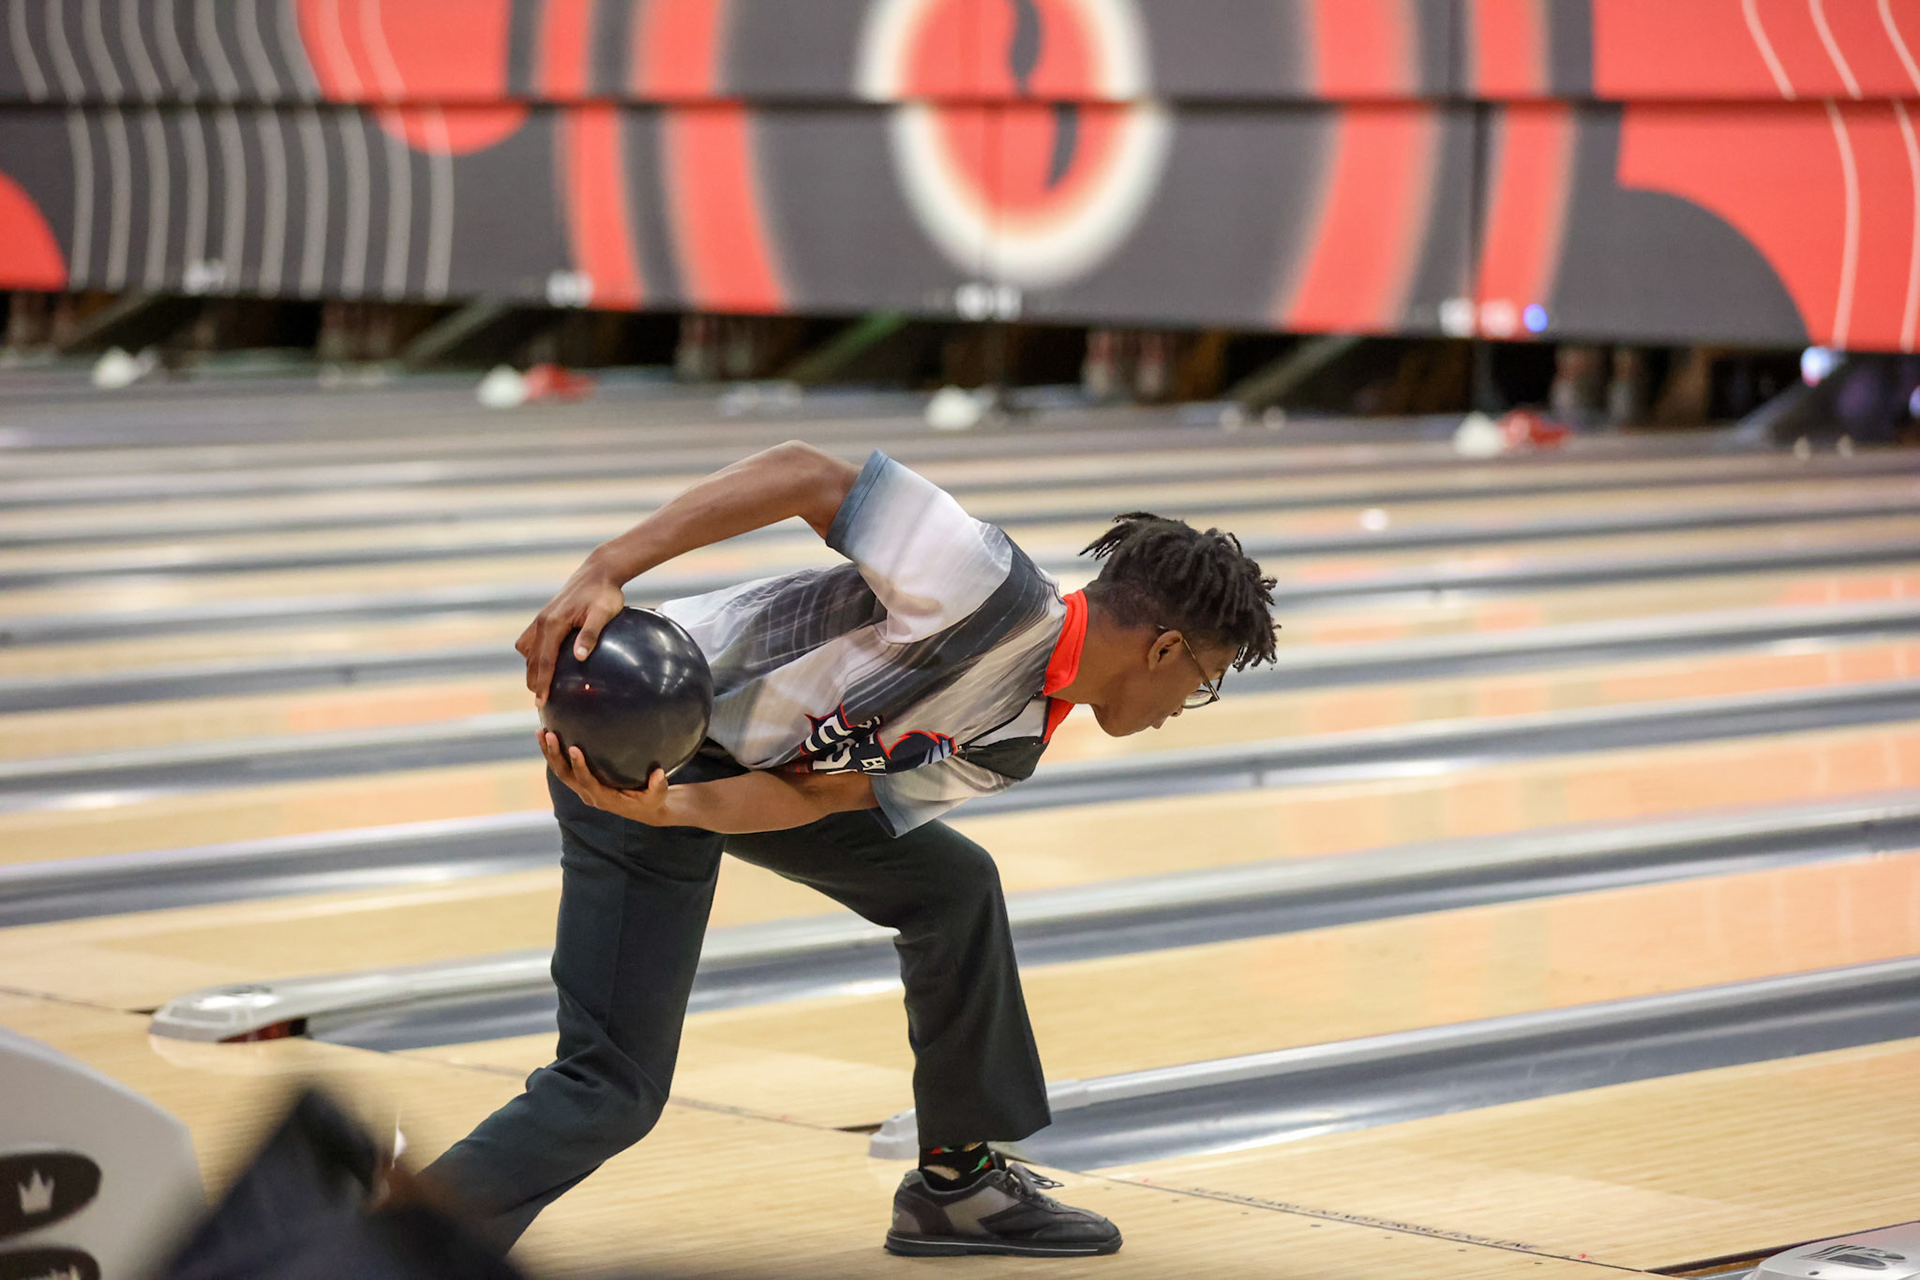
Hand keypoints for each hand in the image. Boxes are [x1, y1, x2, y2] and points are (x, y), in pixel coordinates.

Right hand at [516, 561, 625, 706]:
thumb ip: (590, 634)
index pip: (545, 660)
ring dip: (532, 668)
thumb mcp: (603, 613)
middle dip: (534, 681)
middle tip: (541, 702)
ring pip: (527, 651)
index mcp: (553, 623)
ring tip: (541, 686)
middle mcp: (542, 622)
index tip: (541, 702)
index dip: (542, 683)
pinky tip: (546, 663)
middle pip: (532, 659)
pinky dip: (534, 655)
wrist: (598, 573)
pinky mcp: (544, 617)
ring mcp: (541, 619)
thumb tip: (580, 657)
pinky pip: (530, 640)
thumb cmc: (604, 594)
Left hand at [538, 730, 672, 823]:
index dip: (579, 766)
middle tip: (549, 734)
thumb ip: (658, 786)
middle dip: (555, 755)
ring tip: (541, 732)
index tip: (574, 748)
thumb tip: (659, 774)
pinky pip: (565, 768)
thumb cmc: (651, 801)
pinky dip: (555, 753)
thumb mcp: (658, 796)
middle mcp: (589, 794)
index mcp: (604, 798)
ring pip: (560, 771)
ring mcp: (583, 788)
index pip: (586, 781)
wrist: (644, 810)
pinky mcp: (582, 782)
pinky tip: (550, 735)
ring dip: (549, 753)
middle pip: (565, 775)